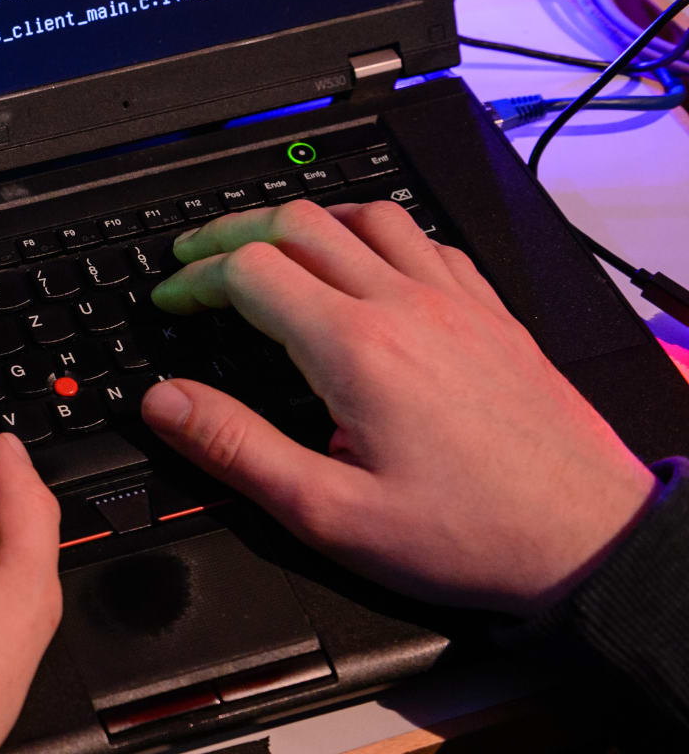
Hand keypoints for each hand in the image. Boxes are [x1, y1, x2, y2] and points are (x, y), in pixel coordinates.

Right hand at [142, 199, 657, 615]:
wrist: (588, 537)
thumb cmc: (468, 534)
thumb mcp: (328, 512)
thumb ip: (237, 449)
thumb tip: (165, 403)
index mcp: (355, 349)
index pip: (250, 271)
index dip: (194, 279)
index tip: (170, 300)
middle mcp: (405, 306)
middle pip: (300, 223)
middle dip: (232, 232)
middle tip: (195, 256)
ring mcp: (455, 302)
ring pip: (366, 216)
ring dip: (305, 220)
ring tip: (270, 244)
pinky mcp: (492, 315)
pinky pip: (428, 241)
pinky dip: (378, 235)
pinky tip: (369, 262)